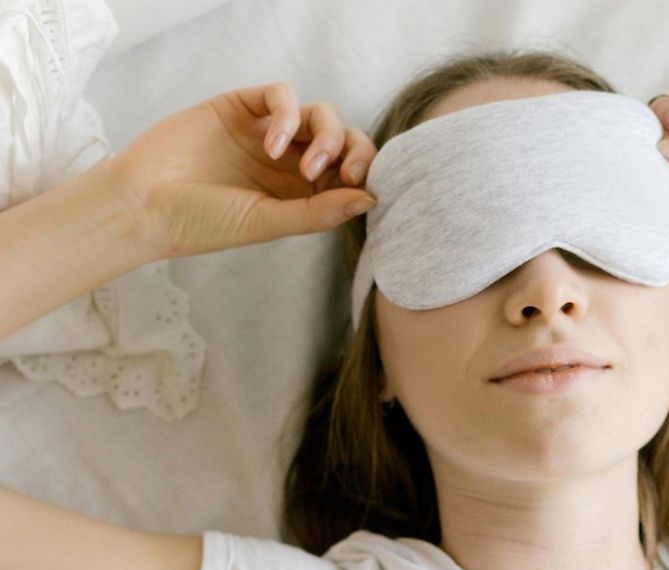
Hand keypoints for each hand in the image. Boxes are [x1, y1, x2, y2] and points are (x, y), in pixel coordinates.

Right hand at [109, 82, 377, 258]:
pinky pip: (281, 94)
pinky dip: (288, 113)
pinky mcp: (241, 108)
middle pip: (343, 140)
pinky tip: (271, 144)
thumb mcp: (268, 222)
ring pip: (320, 115)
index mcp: (300, 194)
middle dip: (355, 151)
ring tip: (305, 167)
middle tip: (345, 172)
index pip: (350, 173)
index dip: (365, 172)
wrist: (143, 204)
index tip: (360, 185)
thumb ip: (319, 212)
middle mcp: (288, 163)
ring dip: (327, 136)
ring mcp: (266, 133)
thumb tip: (372, 199)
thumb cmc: (203, 223)